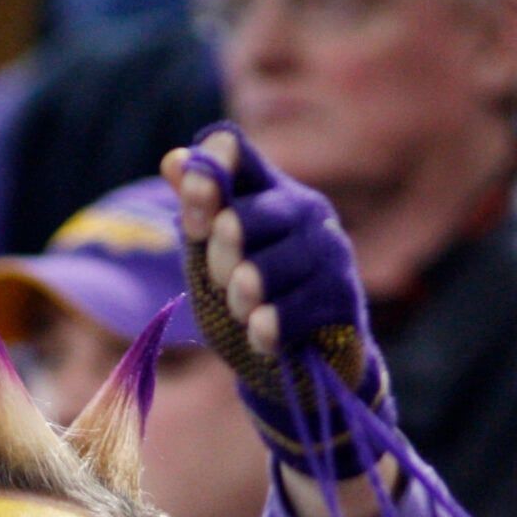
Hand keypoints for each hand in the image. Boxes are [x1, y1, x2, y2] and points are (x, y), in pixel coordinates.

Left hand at [163, 122, 398, 516]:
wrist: (300, 367)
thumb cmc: (251, 301)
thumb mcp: (211, 258)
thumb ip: (195, 213)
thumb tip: (172, 161)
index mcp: (265, 190)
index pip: (232, 149)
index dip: (203, 175)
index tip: (193, 221)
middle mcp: (304, 209)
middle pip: (244, 215)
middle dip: (219, 255)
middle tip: (222, 280)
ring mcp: (330, 251)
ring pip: (270, 265)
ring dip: (242, 296)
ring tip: (241, 311)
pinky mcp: (344, 295)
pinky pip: (295, 308)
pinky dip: (268, 328)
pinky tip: (261, 337)